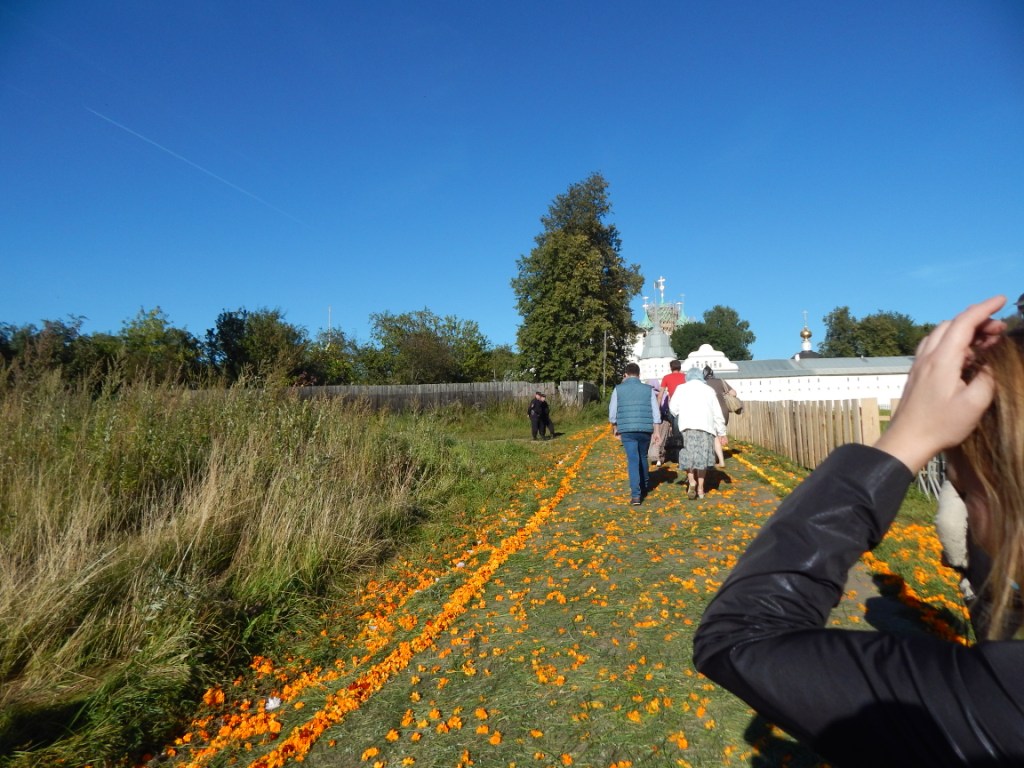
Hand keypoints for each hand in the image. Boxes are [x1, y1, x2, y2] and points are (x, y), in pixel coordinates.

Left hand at [874, 295, 1006, 472]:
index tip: (1001, 300)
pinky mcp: (917, 373)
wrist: (907, 440)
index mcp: (942, 360)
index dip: (984, 308)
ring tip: (987, 340)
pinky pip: (935, 346)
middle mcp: (927, 357)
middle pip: (952, 325)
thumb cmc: (941, 425)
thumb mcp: (974, 404)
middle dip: (977, 319)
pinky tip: (966, 354)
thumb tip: (989, 364)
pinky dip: (952, 341)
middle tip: (1000, 329)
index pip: (964, 323)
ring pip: (941, 334)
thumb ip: (987, 378)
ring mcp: (920, 364)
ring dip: (964, 330)